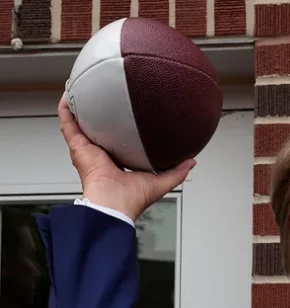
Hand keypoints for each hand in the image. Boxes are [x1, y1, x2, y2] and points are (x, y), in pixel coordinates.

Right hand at [58, 93, 194, 220]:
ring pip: (79, 125)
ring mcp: (87, 150)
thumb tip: (191, 161)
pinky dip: (66, 110)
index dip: (120, 131)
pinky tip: (68, 94)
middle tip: (103, 99)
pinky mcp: (78, 147)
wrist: (114, 203)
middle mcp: (100, 156)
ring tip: (82, 89)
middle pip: (97, 132)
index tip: (126, 118)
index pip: (117, 143)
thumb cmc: (132, 198)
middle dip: (98, 117)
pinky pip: (68, 124)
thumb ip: (177, 171)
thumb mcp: (161, 181)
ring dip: (79, 108)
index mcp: (116, 164)